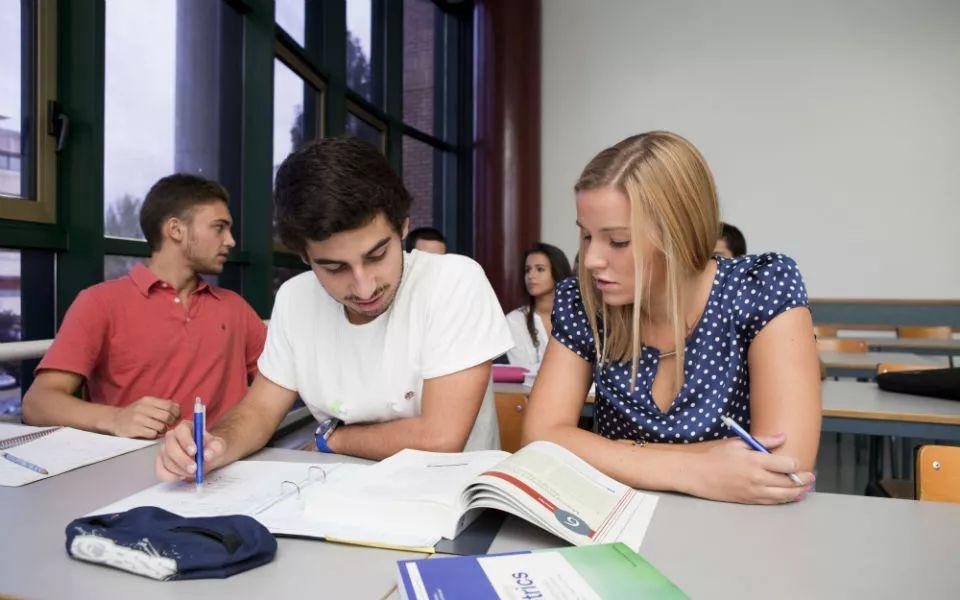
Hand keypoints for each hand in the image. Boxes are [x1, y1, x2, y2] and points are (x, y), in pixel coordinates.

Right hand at [108, 396, 179, 438]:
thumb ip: (161, 405)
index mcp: (148, 400)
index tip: (176, 417)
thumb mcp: (146, 404)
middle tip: (169, 425)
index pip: (169, 405)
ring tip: (158, 429)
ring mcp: (137, 419)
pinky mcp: (134, 429)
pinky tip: (150, 433)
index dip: (176, 413)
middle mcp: (142, 408)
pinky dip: (154, 435)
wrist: (114, 420)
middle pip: (167, 416)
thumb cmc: (135, 413)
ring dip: (162, 430)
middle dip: (171, 422)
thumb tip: (178, 408)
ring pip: (161, 427)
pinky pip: (152, 434)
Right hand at [154, 420, 227, 481]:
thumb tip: (207, 454)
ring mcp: (165, 450)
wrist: (207, 458)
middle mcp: (173, 437)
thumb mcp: (219, 446)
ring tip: (193, 472)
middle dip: (182, 460)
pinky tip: (182, 476)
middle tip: (194, 469)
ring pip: (166, 461)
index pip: (181, 430)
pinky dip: (171, 477)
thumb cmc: (210, 449)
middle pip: (170, 447)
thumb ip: (216, 448)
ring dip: (179, 470)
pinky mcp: (161, 463)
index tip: (194, 451)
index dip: (186, 441)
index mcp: (186, 427)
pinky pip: (160, 471)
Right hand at [684, 433, 814, 504]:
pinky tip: (791, 496)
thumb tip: (782, 437)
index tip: (798, 462)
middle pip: (788, 482)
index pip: (786, 465)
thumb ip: (762, 441)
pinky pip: (771, 502)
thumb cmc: (713, 455)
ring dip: (797, 492)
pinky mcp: (747, 500)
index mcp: (754, 460)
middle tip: (811, 477)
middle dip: (803, 480)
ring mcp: (752, 491)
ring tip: (806, 489)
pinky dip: (784, 499)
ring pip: (783, 495)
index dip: (795, 464)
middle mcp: (756, 478)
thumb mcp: (737, 442)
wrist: (694, 473)